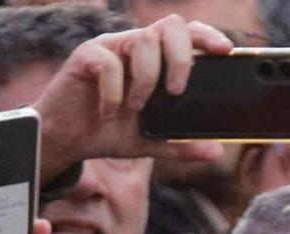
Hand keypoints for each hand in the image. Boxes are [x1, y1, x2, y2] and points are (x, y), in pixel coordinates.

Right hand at [31, 16, 232, 177]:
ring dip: (146, 79)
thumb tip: (215, 151)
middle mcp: (134, 46)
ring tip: (135, 109)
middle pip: (171, 25)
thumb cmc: (104, 133)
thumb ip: (179, 144)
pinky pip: (108, 64)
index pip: (186, 33)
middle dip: (180, 57)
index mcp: (154, 59)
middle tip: (176, 91)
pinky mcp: (85, 56)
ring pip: (143, 41)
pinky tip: (107, 114)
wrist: (64, 142)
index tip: (225, 52)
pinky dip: (113, 93)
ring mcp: (110, 48)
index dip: (207, 36)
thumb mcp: (148, 142)